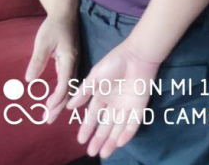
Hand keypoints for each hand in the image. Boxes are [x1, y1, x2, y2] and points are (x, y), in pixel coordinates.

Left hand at [26, 11, 78, 121]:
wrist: (65, 13)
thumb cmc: (54, 26)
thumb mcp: (43, 42)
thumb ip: (38, 60)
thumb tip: (29, 80)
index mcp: (69, 59)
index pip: (65, 82)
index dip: (58, 97)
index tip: (48, 109)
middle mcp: (74, 63)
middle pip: (70, 88)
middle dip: (59, 106)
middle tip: (48, 120)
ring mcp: (74, 62)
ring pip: (70, 86)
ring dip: (62, 102)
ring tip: (51, 114)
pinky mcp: (71, 61)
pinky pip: (69, 81)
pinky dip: (63, 93)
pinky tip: (57, 100)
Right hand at [67, 39, 160, 158]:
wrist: (137, 55)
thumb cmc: (115, 62)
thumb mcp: (95, 77)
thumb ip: (83, 93)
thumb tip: (68, 108)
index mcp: (102, 96)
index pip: (93, 116)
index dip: (87, 128)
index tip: (80, 140)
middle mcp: (114, 103)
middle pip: (106, 125)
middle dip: (98, 139)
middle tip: (92, 152)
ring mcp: (127, 105)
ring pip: (118, 126)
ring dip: (111, 140)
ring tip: (103, 153)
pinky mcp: (140, 104)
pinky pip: (134, 122)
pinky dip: (127, 133)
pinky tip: (119, 143)